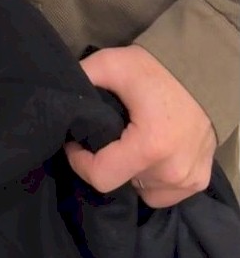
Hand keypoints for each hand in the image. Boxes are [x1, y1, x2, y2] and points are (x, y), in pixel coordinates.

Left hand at [65, 44, 215, 206]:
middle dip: (106, 161)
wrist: (201, 72)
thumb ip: (81, 78)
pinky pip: (163, 193)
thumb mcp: (111, 63)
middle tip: (104, 135)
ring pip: (140, 190)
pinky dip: (152, 179)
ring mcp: (188, 180)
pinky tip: (148, 154)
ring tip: (127, 142)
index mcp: (150, 146)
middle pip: (120, 182)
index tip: (75, 141)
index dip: (80, 161)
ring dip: (129, 171)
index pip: (101, 177)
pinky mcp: (199, 182)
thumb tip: (55, 93)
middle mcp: (171, 171)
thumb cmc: (154, 68)